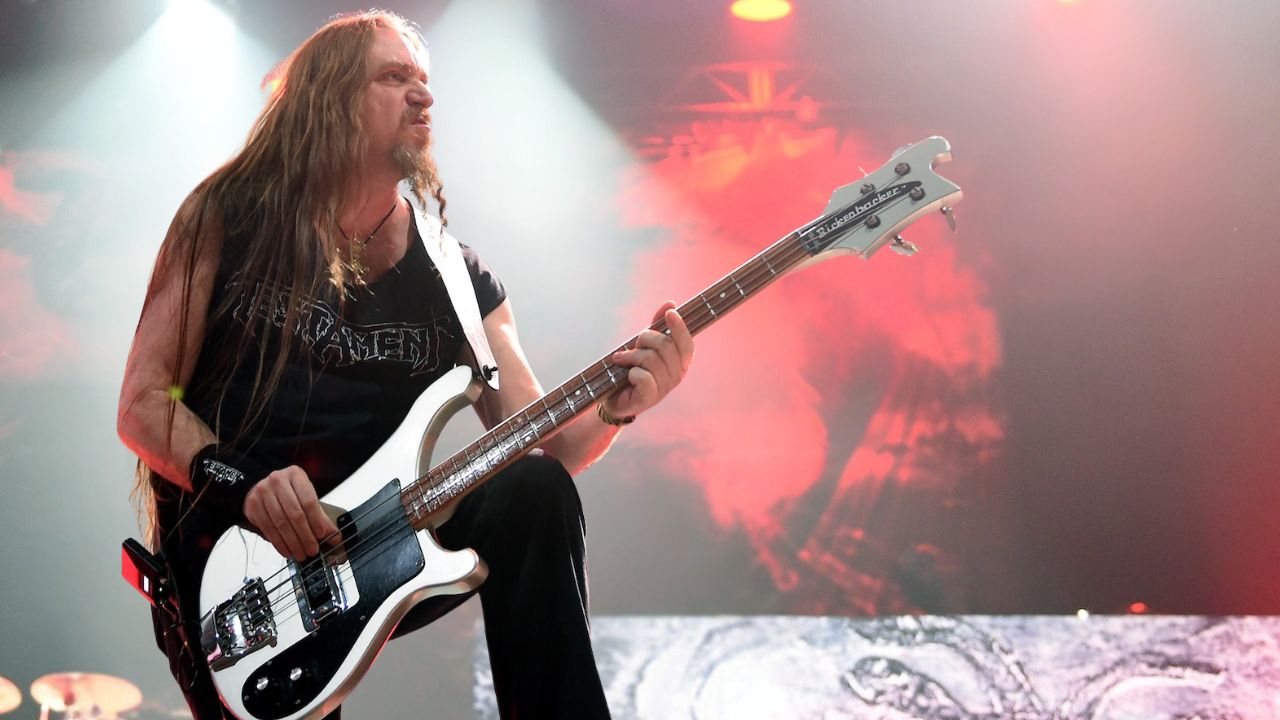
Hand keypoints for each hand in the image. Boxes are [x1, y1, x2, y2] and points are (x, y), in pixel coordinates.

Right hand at [243, 465, 339, 560]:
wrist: (261, 488)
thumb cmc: (288, 493)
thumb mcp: (306, 497)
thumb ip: (320, 516)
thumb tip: (335, 537)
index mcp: (296, 475)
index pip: (308, 500)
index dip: (316, 520)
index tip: (321, 535)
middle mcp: (278, 480)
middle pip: (294, 513)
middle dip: (305, 535)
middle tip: (312, 550)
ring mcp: (263, 492)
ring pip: (281, 522)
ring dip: (293, 542)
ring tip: (301, 554)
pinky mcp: (252, 505)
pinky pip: (268, 528)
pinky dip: (279, 543)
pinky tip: (287, 551)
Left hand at [604, 301, 693, 419]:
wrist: (616, 399)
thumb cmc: (633, 370)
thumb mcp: (646, 346)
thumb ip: (658, 326)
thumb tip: (671, 303)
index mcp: (680, 363)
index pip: (687, 344)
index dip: (680, 327)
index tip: (670, 313)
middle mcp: (677, 375)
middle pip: (665, 346)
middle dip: (645, 339)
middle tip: (634, 345)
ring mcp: (664, 388)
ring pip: (651, 359)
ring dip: (632, 356)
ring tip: (622, 360)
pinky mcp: (649, 398)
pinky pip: (643, 377)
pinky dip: (631, 372)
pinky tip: (627, 375)